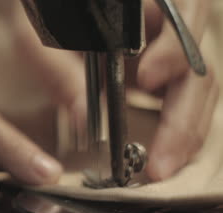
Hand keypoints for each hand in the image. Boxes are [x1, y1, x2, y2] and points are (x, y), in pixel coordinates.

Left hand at [8, 0, 218, 181]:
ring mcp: (167, 49)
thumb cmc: (46, 18)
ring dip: (183, 133)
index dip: (172, 50)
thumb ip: (60, 71)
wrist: (49, 16)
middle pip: (197, 66)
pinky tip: (161, 154)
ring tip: (160, 167)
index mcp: (142, 2)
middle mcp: (164, 23)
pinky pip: (182, 99)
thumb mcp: (44, 39)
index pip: (181, 15)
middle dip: (183, 120)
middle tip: (160, 163)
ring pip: (197, 88)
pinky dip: (176, 129)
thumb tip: (83, 118)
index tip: (147, 79)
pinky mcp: (163, 69)